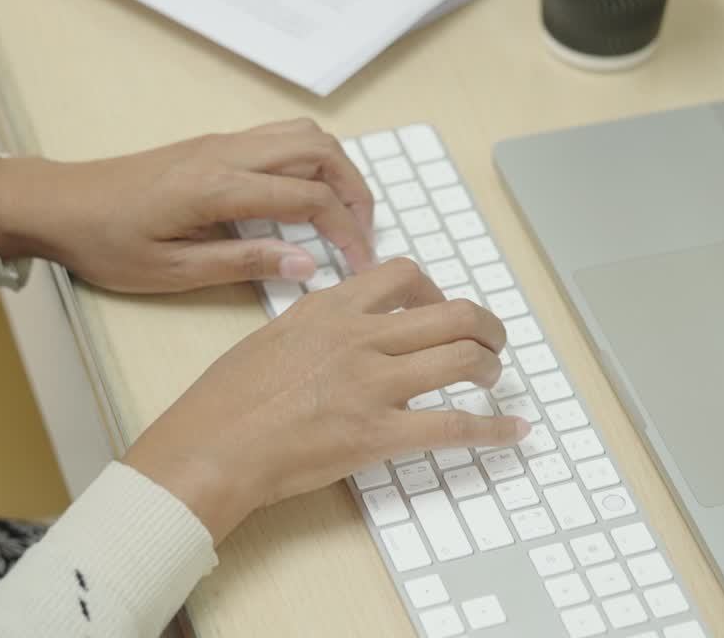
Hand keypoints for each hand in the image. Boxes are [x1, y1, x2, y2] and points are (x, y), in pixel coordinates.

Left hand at [0, 119, 376, 292]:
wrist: (58, 204)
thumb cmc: (106, 244)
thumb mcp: (173, 271)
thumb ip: (246, 262)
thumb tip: (308, 264)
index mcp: (218, 187)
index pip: (309, 197)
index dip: (347, 231)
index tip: (362, 264)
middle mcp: (226, 152)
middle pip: (320, 150)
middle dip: (356, 190)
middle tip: (366, 235)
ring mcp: (220, 142)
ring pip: (303, 134)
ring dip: (337, 168)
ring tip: (345, 214)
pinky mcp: (213, 144)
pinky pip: (280, 136)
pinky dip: (311, 159)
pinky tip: (308, 196)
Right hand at [121, 259, 529, 542]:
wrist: (211, 447)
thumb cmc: (225, 401)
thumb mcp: (271, 337)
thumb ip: (316, 327)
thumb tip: (343, 329)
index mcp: (330, 309)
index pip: (403, 275)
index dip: (437, 290)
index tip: (441, 309)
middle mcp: (359, 337)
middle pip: (452, 313)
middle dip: (485, 326)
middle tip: (491, 342)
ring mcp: (372, 384)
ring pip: (462, 358)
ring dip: (490, 367)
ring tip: (493, 378)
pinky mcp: (378, 433)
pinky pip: (454, 425)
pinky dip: (493, 430)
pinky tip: (512, 431)